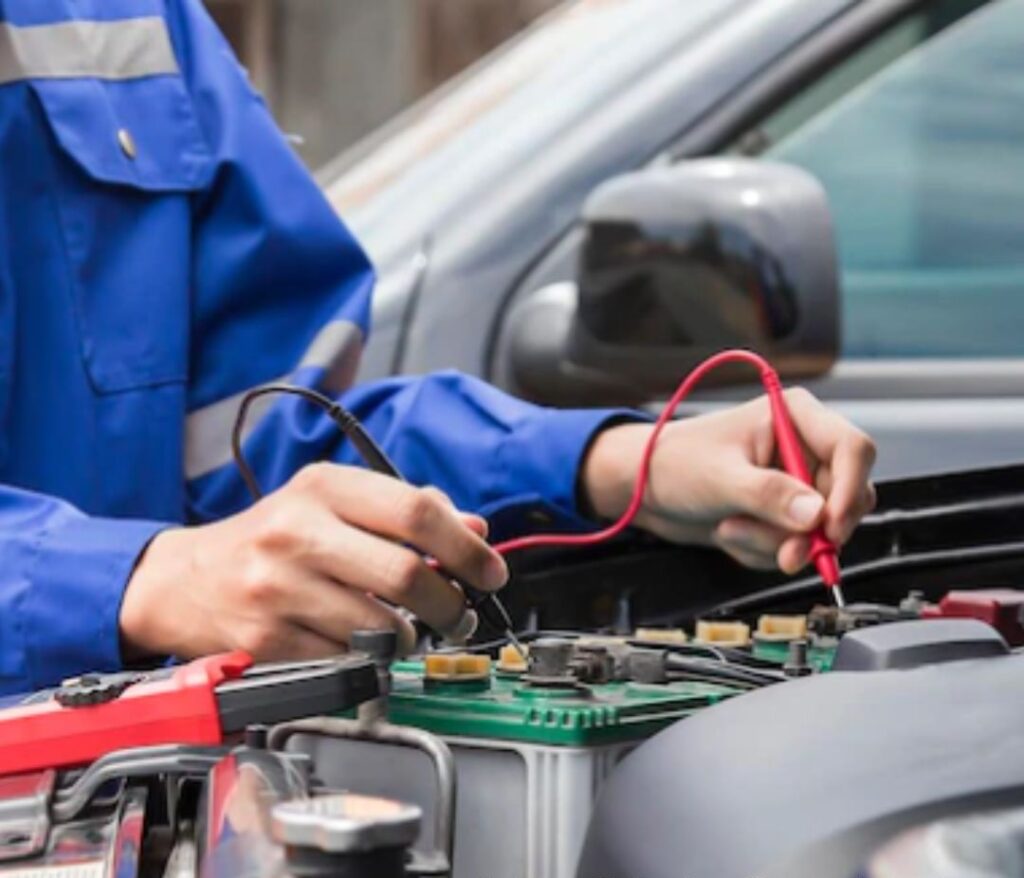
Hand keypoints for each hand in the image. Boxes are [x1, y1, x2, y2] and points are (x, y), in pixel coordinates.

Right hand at [119, 463, 507, 661]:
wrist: (186, 579)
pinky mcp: (266, 638)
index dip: (468, 548)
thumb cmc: (272, 536)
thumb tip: (476, 532)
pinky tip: (358, 643)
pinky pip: (347, 659)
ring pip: (382, 627)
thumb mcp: (333, 503)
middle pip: (407, 575)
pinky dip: (368, 659)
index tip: (490, 572)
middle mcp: (298, 531)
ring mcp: (278, 587)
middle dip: (452, 605)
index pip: (416, 512)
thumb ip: (406, 512)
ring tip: (406, 630)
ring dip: (411, 638)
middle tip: (460, 615)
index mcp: (323, 486)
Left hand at [581, 388, 876, 572]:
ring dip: (774, 542)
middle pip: (846, 497)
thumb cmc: (673, 463)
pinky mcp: (783, 514)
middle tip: (783, 554)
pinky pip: (796, 545)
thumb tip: (816, 515)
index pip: (852, 448)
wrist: (643, 489)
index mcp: (794, 416)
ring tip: (729, 528)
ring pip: (820, 530)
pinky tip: (730, 532)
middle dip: (808, 531)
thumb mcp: (720, 478)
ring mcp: (795, 483)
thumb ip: (769, 495)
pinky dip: (763, 550)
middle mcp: (803, 446)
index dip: (848, 490)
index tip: (828, 528)